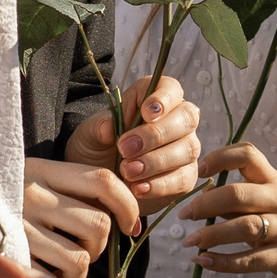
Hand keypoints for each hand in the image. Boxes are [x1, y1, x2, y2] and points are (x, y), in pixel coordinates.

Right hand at [22, 160, 132, 277]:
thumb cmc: (11, 203)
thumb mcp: (37, 182)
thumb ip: (77, 190)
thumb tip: (131, 224)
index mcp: (43, 170)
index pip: (103, 181)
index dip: (127, 205)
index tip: (129, 226)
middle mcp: (31, 194)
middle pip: (98, 224)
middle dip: (100, 245)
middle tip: (83, 249)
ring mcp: (18, 227)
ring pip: (80, 259)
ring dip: (80, 271)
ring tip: (64, 267)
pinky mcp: (10, 259)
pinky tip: (49, 277)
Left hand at [65, 76, 202, 202]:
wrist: (99, 185)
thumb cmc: (97, 150)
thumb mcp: (88, 136)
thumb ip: (98, 127)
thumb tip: (109, 128)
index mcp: (153, 100)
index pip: (171, 89)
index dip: (164, 99)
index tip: (146, 113)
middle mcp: (176, 121)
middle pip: (186, 117)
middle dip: (155, 134)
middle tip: (125, 149)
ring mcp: (184, 149)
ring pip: (187, 149)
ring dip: (156, 161)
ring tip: (126, 171)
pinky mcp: (184, 177)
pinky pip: (183, 178)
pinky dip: (160, 185)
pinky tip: (138, 188)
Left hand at [179, 143, 276, 277]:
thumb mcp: (266, 202)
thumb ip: (237, 198)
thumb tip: (203, 193)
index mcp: (273, 180)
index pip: (248, 155)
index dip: (220, 158)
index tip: (199, 171)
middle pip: (239, 194)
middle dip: (205, 204)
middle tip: (184, 214)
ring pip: (244, 227)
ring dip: (211, 235)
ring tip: (190, 241)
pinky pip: (249, 260)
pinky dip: (221, 262)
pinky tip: (202, 261)